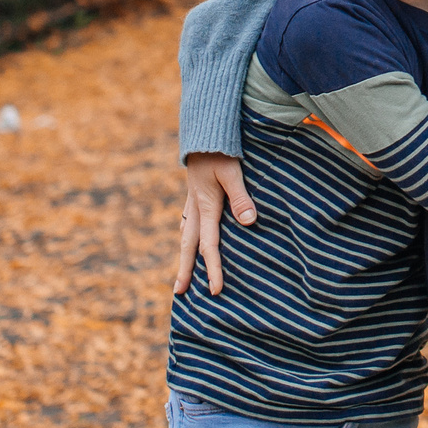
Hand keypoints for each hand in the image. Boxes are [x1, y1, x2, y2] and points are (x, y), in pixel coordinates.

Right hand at [172, 153, 255, 296]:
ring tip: (181, 273)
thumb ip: (240, 197)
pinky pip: (188, 222)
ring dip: (184, 255)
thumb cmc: (220, 152)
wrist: (203, 134)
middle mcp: (195, 208)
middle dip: (185, 270)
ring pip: (185, 235)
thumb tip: (249, 222)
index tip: (216, 291)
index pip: (209, 246)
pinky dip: (186, 236)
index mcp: (206, 207)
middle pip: (189, 246)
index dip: (213, 269)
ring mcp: (192, 202)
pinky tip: (188, 240)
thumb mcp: (233, 172)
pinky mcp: (194, 194)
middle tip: (178, 293)